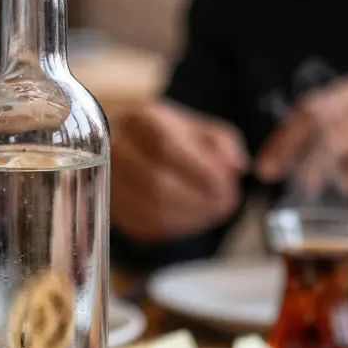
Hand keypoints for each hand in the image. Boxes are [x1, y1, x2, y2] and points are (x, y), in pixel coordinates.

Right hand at [111, 101, 247, 241]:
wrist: (126, 147)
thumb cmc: (167, 136)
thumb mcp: (196, 127)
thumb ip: (221, 142)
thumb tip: (238, 166)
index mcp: (140, 120)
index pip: (167, 147)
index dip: (201, 171)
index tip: (229, 182)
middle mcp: (116, 149)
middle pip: (157, 182)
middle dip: (200, 198)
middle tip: (228, 203)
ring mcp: (109, 181)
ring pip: (150, 208)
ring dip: (191, 216)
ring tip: (215, 212)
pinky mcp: (113, 208)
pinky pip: (145, 225)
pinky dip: (177, 226)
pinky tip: (194, 218)